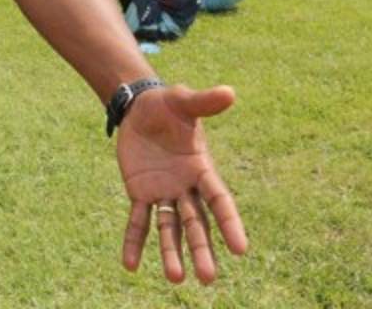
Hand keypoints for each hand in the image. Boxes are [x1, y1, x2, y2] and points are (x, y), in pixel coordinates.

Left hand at [117, 84, 247, 283]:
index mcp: (202, 168)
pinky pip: (138, 221)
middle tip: (208, 278)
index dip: (230, 223)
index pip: (219, 200)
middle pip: (197, 223)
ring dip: (172, 252)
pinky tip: (130, 265)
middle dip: (202, 249)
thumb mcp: (183, 101)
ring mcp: (163, 192)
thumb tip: (229, 92)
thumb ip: (203, 102)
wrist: (139, 107)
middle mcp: (186, 186)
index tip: (241, 249)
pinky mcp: (140, 192)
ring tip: (175, 278)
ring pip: (170, 228)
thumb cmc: (167, 104)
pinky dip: (134, 242)